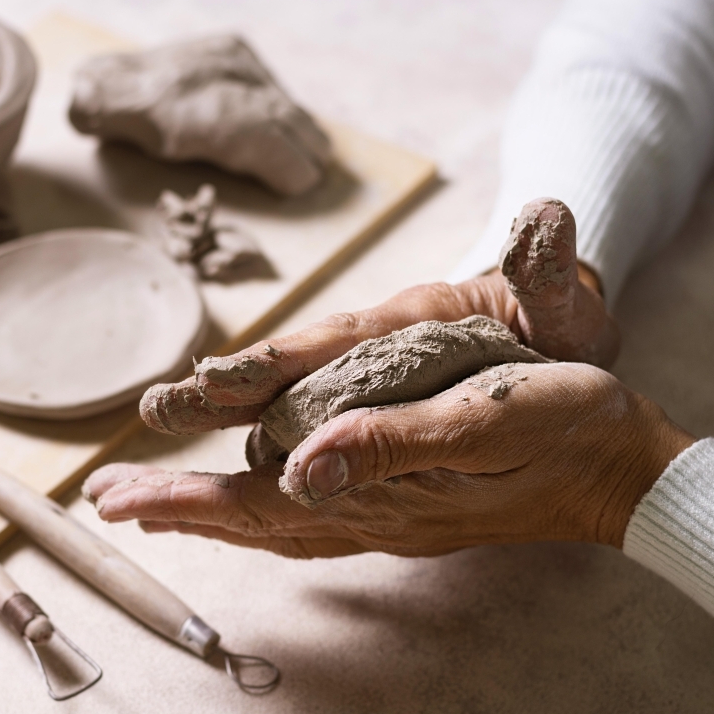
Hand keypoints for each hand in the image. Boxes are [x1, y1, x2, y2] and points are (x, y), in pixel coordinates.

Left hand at [87, 363, 693, 556]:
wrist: (616, 464)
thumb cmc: (559, 428)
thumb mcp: (482, 420)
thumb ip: (393, 445)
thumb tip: (299, 468)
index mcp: (379, 491)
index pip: (256, 505)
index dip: (184, 501)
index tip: (118, 498)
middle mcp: (371, 513)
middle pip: (250, 520)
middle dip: (175, 509)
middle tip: (109, 502)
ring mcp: (387, 515)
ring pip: (274, 523)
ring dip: (208, 514)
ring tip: (155, 505)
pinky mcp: (405, 504)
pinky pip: (310, 519)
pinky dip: (262, 515)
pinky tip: (250, 509)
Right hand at [142, 198, 619, 435]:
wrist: (556, 327)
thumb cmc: (556, 317)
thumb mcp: (560, 298)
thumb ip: (547, 267)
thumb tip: (546, 217)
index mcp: (407, 324)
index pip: (332, 341)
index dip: (276, 361)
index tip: (217, 381)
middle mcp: (368, 354)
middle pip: (283, 375)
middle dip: (218, 397)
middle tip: (152, 413)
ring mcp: (360, 384)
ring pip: (281, 410)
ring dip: (219, 432)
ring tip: (164, 464)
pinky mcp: (362, 411)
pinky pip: (302, 437)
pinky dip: (259, 463)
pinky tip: (219, 496)